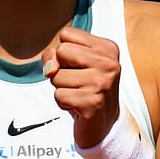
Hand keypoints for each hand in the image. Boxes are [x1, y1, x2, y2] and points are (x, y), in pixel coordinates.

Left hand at [41, 26, 121, 148]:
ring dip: (61, 88)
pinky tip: (78, 107)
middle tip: (78, 83)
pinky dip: (63, 103)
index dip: (64, 53)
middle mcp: (109, 63)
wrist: (102, 124)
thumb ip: (54, 55)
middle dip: (61, 69)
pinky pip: (59, 95)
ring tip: (79, 95)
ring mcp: (102, 83)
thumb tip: (50, 69)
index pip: (66, 34)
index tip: (79, 67)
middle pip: (61, 51)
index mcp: (107, 48)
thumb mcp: (70, 64)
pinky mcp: (93, 103)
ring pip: (56, 75)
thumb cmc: (84, 89)